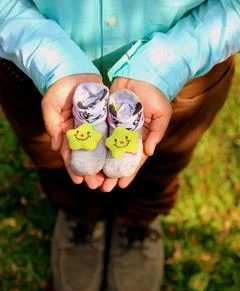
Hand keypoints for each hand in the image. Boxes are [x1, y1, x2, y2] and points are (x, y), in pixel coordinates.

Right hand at [41, 73, 104, 188]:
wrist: (71, 70)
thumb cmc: (57, 89)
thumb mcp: (50, 107)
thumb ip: (53, 127)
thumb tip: (56, 148)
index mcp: (68, 133)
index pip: (71, 155)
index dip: (74, 169)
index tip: (79, 181)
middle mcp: (82, 133)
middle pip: (88, 156)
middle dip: (92, 171)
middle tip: (97, 185)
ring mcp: (94, 126)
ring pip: (101, 150)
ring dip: (104, 165)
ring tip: (110, 179)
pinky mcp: (105, 118)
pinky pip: (111, 135)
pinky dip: (114, 148)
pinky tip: (119, 159)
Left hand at [101, 77, 171, 191]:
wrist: (142, 73)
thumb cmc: (156, 93)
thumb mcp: (162, 114)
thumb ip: (156, 133)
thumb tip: (149, 153)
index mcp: (142, 137)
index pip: (134, 160)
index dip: (129, 173)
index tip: (122, 186)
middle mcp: (128, 136)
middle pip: (118, 160)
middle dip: (111, 174)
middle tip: (103, 187)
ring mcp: (116, 128)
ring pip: (107, 151)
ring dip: (100, 165)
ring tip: (93, 178)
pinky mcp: (106, 118)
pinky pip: (99, 135)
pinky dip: (94, 147)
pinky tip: (87, 158)